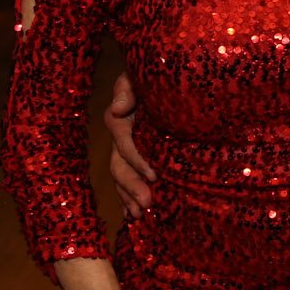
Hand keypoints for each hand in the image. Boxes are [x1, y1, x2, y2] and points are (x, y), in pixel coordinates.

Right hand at [106, 74, 155, 217]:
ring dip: (128, 196)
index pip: (123, 141)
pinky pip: (128, 179)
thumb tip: (119, 110)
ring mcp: (128, 149)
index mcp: (123, 119)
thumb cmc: (155, 74)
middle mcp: (122, 137)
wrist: (170, 77)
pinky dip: (128, 197)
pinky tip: (133, 215)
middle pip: (118, 165)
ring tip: (139, 214)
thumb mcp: (138, 75)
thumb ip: (127, 88)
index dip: (135, 159)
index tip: (154, 175)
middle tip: (146, 204)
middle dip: (130, 186)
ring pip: (121, 176)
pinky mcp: (139, 158)